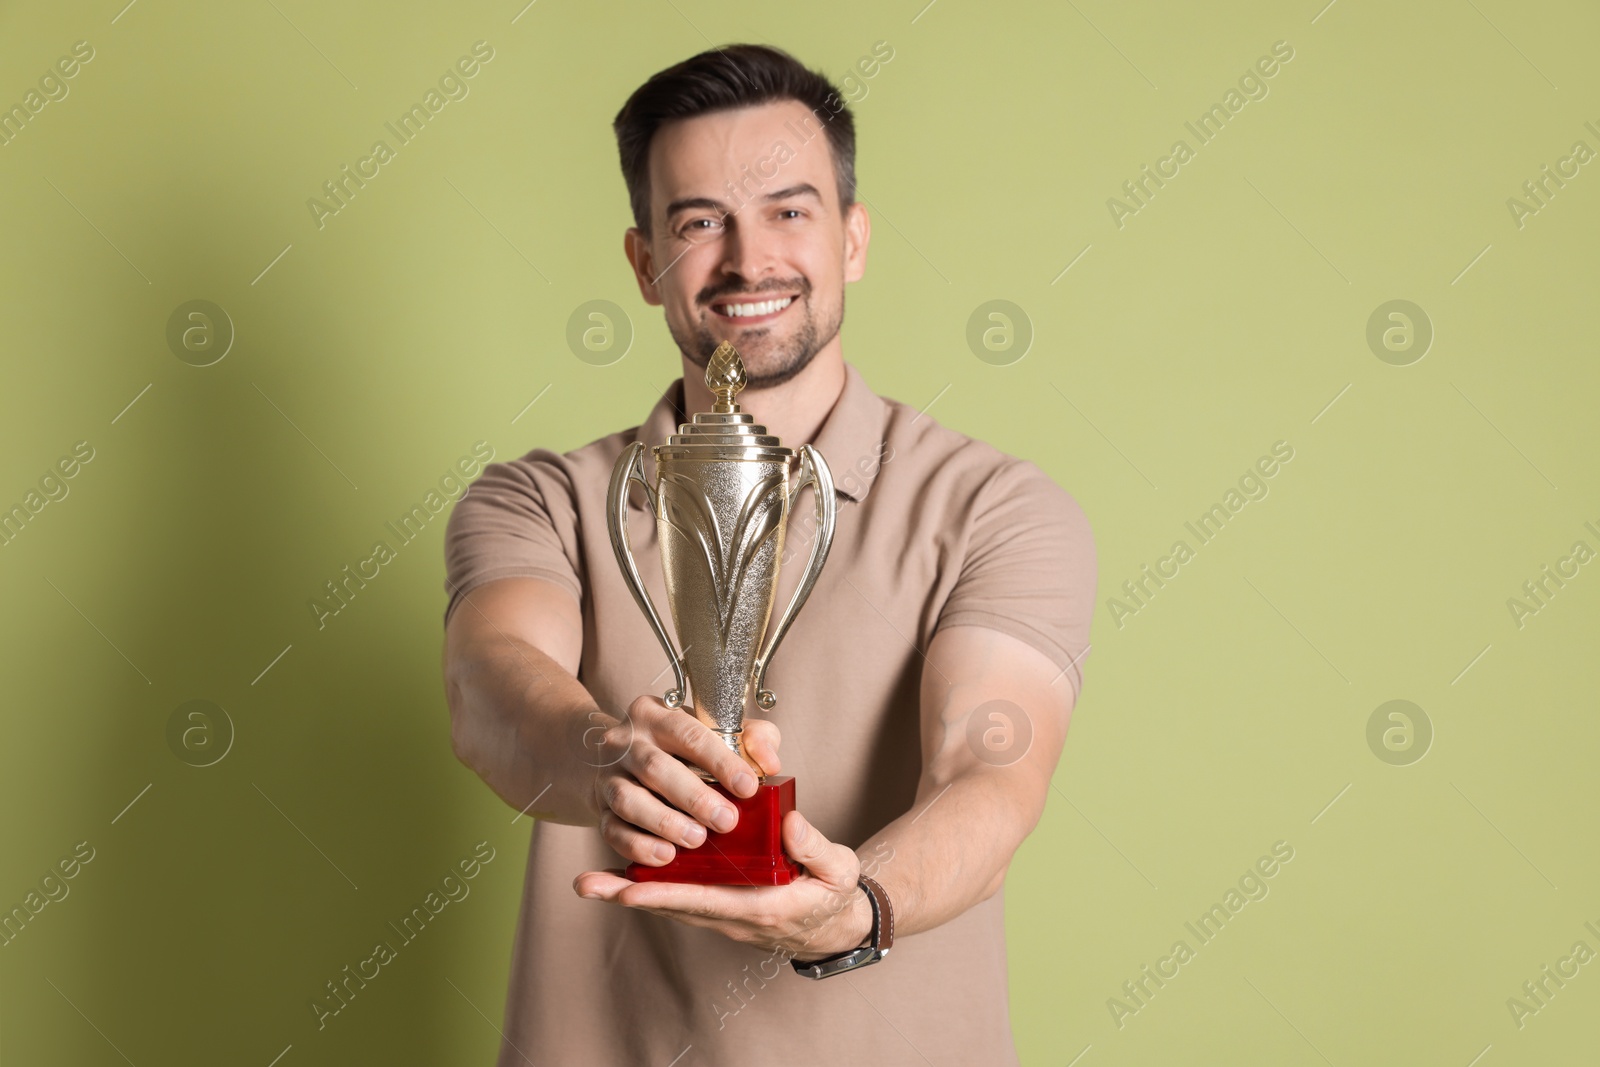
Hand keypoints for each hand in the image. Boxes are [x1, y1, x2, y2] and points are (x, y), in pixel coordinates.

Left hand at [573, 810, 871, 958]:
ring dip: (630, 893)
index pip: (708, 900)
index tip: (631, 888)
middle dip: (630, 895)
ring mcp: (722, 915)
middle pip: (674, 906)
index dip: (667, 894)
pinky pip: (679, 900)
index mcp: (762, 906)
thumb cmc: (833, 893)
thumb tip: (789, 824)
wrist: (834, 925)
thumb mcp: (838, 870)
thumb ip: (815, 847)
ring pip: (670, 904)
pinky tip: (619, 879)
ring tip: (589, 882)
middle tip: (589, 884)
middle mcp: (733, 916)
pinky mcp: (718, 906)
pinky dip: (648, 890)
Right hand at [583, 695, 781, 866]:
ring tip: (697, 839)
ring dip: (664, 823)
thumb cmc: (684, 747)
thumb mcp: (719, 730)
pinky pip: (612, 830)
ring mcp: (607, 775)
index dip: (720, 760)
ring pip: (628, 799)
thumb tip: (770, 763)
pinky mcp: (599, 808)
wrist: (623, 758)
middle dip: (694, 797)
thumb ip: (753, 739)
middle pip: (656, 768)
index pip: (689, 733)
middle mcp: (626, 740)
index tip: (749, 787)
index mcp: (657, 714)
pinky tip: (666, 856)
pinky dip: (638, 846)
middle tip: (727, 822)